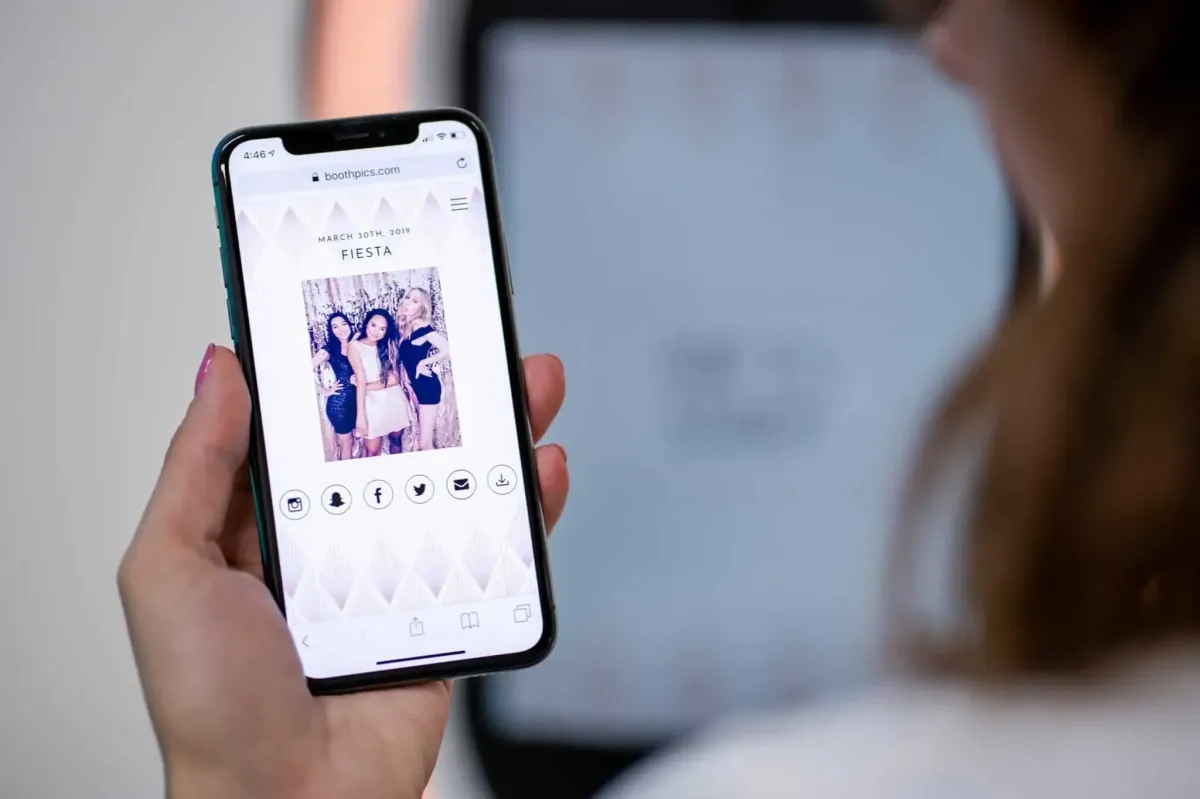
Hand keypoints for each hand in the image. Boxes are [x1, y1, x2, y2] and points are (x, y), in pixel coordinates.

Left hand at [119, 346, 567, 798]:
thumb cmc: (212, 704)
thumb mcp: (169, 569)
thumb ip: (197, 466)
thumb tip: (221, 369)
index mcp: (260, 520)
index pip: (306, 422)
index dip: (336, 366)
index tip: (366, 313)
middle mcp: (332, 538)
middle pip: (396, 442)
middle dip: (438, 385)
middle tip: (467, 335)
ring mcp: (393, 571)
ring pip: (456, 483)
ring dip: (498, 429)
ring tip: (525, 380)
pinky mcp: (445, 608)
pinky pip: (497, 548)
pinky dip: (529, 508)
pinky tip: (541, 468)